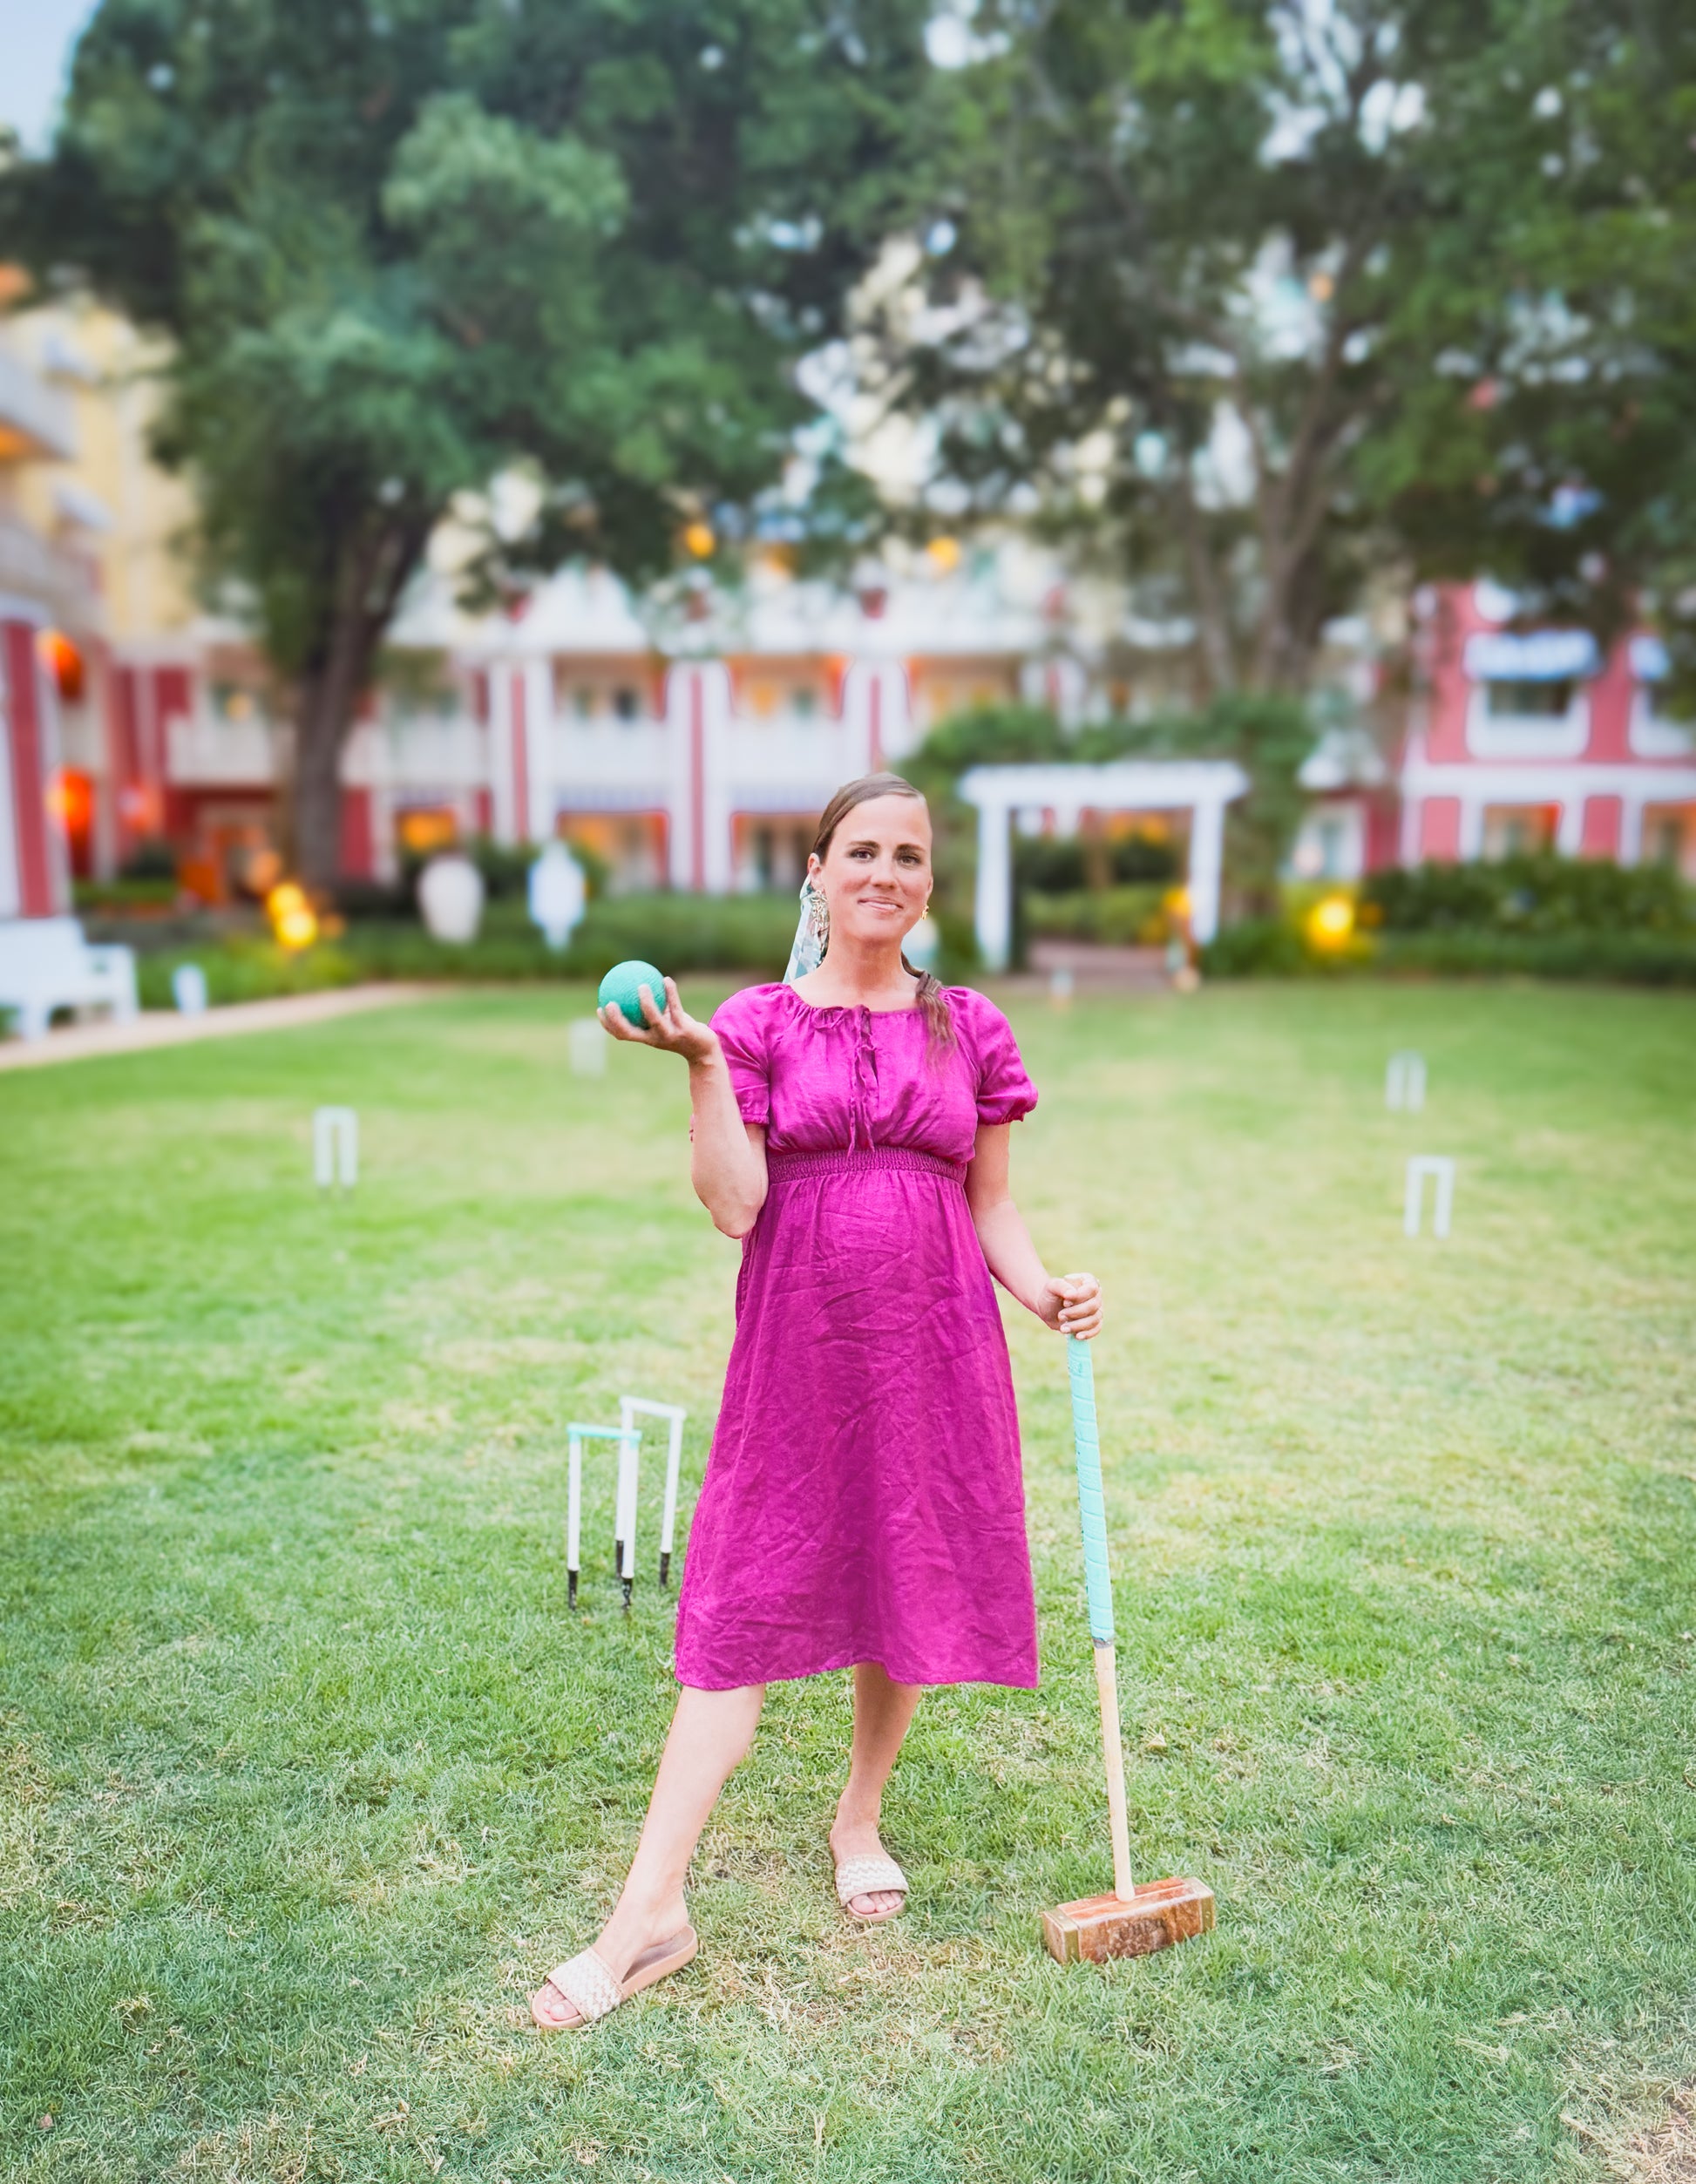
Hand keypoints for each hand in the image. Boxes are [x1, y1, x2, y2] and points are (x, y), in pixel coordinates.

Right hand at [598, 976, 717, 1064]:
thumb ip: (653, 1009)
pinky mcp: (684, 1028)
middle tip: (609, 1002)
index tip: (599, 1008)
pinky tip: (667, 979)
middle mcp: (654, 1038)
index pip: (622, 1034)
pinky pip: (675, 1007)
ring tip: (641, 985)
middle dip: (617, 1020)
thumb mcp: (665, 1020)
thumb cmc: (681, 1031)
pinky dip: (670, 993)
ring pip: (654, 1019)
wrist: (703, 1049)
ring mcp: (669, 1034)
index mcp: (646, 1037)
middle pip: (630, 1032)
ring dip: (646, 1003)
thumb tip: (638, 986)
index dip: (608, 1024)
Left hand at [1038, 1272, 1101, 1339]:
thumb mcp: (1051, 1287)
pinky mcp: (1094, 1322)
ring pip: (1095, 1319)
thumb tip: (1072, 1294)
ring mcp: (1097, 1309)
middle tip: (1060, 1315)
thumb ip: (1061, 1286)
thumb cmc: (1050, 1294)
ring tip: (1063, 1328)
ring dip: (1078, 1325)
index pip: (1092, 1289)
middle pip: (1093, 1306)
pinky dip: (1088, 1333)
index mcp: (1088, 1281)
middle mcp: (1095, 1294)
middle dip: (1076, 1313)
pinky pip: (1096, 1329)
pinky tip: (1077, 1336)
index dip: (1080, 1297)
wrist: (1047, 1308)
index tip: (1065, 1301)